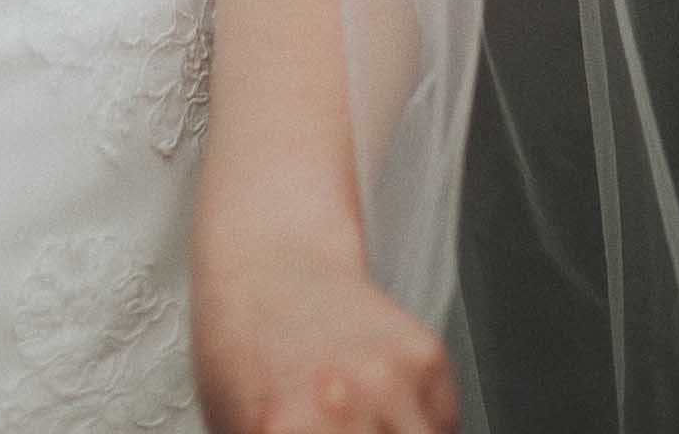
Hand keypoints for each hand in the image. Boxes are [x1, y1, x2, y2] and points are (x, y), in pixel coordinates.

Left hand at [193, 235, 459, 432]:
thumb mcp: (234, 430)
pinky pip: (443, 428)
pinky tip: (383, 411)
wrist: (270, 261)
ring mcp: (391, 379)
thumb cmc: (243, 351)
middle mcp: (342, 405)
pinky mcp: (427, 357)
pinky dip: (421, 430)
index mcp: (282, 430)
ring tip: (368, 427)